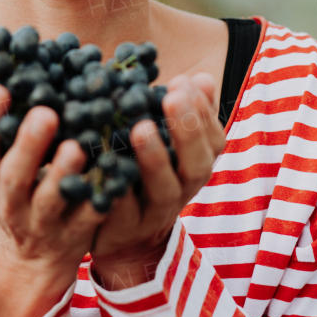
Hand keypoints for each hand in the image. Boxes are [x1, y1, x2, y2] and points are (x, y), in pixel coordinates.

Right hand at [0, 75, 105, 316]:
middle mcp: (9, 201)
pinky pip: (87, 217)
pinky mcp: (73, 234)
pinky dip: (98, 198)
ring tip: (76, 147)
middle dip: (28, 145)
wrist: (30, 254)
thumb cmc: (4, 185)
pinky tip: (112, 173)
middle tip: (45, 112)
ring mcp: (41, 221)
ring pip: (50, 199)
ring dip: (62, 173)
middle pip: (13, 176)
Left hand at [88, 70, 225, 288]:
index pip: (214, 140)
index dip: (202, 112)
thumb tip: (201, 78)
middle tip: (171, 97)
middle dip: (187, 131)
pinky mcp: (123, 230)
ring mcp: (154, 214)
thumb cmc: (143, 176)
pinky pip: (121, 211)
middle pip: (197, 166)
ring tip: (141, 127)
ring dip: (155, 158)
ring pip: (163, 190)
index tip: (182, 82)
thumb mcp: (166, 145)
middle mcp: (182, 191)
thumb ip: (183, 113)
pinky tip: (102, 161)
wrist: (121, 237)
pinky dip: (115, 187)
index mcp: (195, 166)